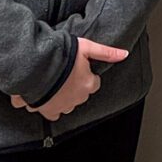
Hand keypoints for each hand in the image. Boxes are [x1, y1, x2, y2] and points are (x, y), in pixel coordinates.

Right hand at [10, 38, 126, 120]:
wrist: (37, 65)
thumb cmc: (62, 54)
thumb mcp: (87, 47)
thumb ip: (106, 52)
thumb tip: (125, 54)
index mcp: (88, 84)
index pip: (94, 83)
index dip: (87, 74)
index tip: (80, 68)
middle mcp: (77, 99)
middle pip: (81, 94)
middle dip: (76, 85)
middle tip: (67, 73)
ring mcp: (62, 106)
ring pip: (67, 104)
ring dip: (64, 96)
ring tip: (56, 82)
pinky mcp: (47, 111)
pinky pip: (52, 113)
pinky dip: (50, 106)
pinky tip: (46, 95)